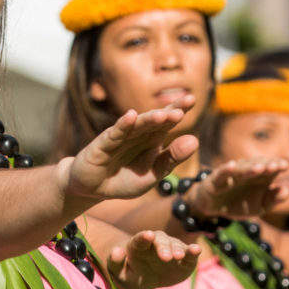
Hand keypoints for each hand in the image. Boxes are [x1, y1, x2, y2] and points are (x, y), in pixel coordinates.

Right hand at [66, 98, 197, 200]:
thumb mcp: (153, 174)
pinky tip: (131, 116)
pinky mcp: (102, 145)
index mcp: (152, 138)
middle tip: (187, 102)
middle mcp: (137, 133)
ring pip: (137, 126)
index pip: (167, 121)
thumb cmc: (124, 179)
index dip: (179, 109)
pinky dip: (122, 126)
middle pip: (155, 119)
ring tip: (163, 115)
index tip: (193, 100)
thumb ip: (172, 159)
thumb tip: (195, 140)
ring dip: (149, 119)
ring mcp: (119, 137)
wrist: (92, 189)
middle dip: (170, 111)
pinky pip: (114, 134)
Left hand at [107, 230, 201, 288]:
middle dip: (163, 247)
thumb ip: (115, 262)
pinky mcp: (183, 258)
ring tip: (179, 257)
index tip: (148, 235)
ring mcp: (171, 248)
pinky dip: (193, 251)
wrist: (145, 277)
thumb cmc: (130, 273)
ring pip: (175, 245)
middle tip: (166, 257)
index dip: (144, 237)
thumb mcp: (118, 272)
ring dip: (177, 250)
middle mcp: (156, 243)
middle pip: (160, 241)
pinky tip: (197, 250)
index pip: (141, 238)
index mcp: (138, 245)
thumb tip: (116, 252)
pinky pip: (188, 253)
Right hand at [186, 158, 288, 218]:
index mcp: (259, 177)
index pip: (269, 167)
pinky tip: (232, 165)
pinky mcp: (215, 180)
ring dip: (250, 168)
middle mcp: (245, 173)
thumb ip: (273, 200)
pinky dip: (226, 169)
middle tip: (276, 166)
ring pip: (241, 169)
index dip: (277, 165)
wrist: (213, 210)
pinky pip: (221, 174)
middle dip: (266, 165)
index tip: (285, 166)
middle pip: (257, 165)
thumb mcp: (259, 207)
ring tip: (260, 168)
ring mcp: (231, 175)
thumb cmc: (239, 204)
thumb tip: (286, 190)